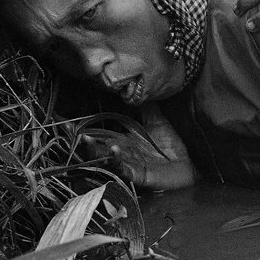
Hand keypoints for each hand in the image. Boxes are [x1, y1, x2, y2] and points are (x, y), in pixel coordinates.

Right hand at [78, 104, 196, 189]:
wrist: (192, 164)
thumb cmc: (174, 145)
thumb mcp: (158, 121)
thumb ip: (147, 106)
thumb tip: (136, 85)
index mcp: (125, 139)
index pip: (101, 132)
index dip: (85, 127)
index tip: (67, 120)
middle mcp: (123, 152)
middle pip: (98, 147)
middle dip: (82, 140)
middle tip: (68, 130)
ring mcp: (129, 164)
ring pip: (106, 159)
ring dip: (95, 150)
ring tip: (85, 139)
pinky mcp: (139, 175)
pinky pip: (125, 169)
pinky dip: (117, 161)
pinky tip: (113, 149)